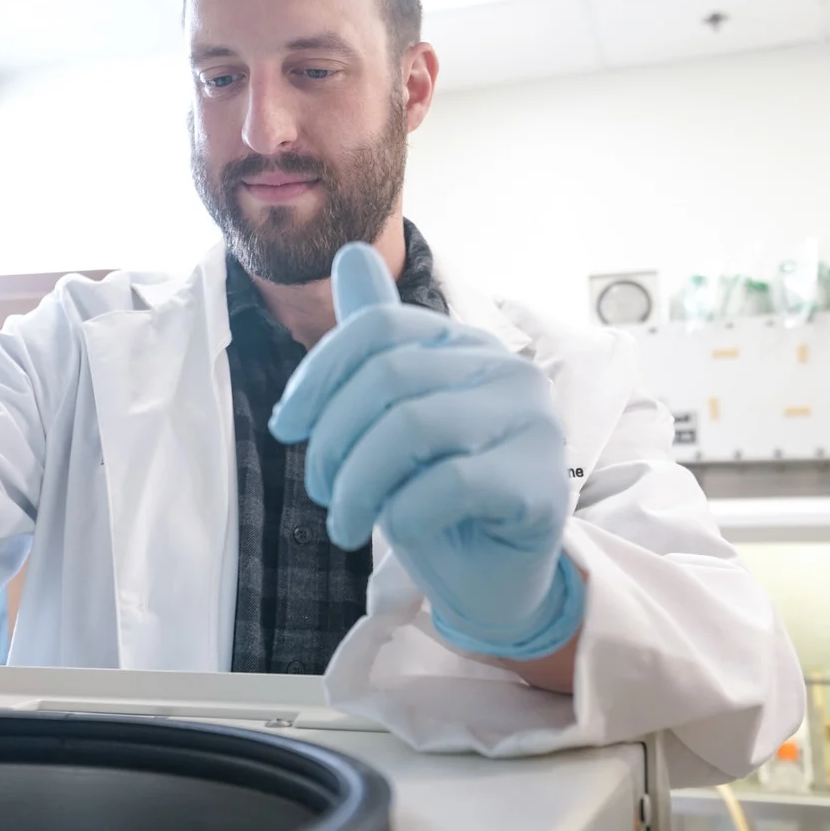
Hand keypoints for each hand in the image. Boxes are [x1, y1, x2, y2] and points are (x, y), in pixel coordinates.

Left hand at [270, 243, 583, 660]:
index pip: (377, 328)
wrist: (495, 578)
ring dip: (360, 483)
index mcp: (466, 344)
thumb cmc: (438, 497)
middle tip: (322, 491)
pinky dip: (404, 510)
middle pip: (389, 376)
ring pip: (414, 427)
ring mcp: (533, 423)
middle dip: (334, 439)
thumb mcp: (394, 416)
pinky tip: (395, 531)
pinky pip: (451, 483)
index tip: (287, 429)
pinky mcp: (541, 482)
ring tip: (345, 522)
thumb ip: (376, 342)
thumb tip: (351, 252)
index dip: (317, 376)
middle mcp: (508, 369)